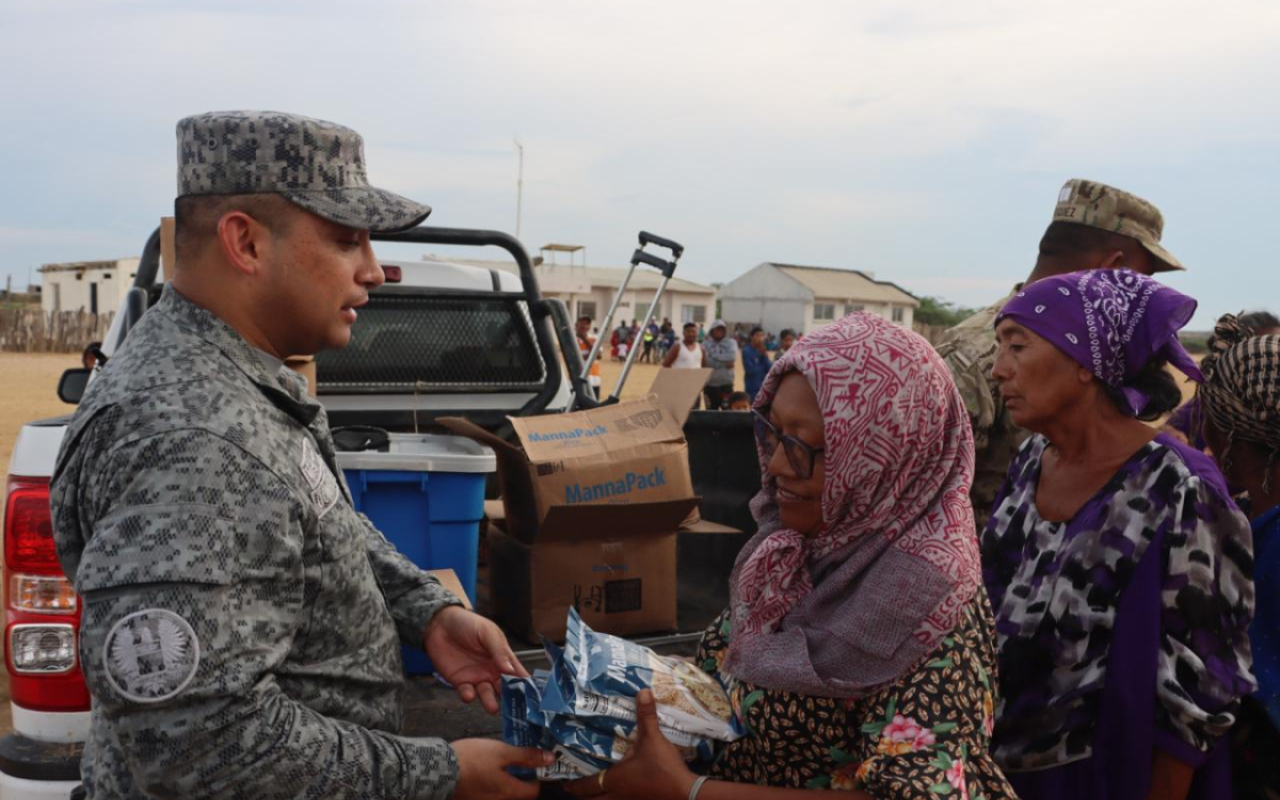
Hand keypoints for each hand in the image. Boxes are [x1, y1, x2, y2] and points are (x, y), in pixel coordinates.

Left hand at [425, 606, 527, 713]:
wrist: (440, 623)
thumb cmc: (467, 624)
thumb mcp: (487, 632)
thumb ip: (499, 651)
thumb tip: (510, 670)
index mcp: (503, 658)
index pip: (518, 674)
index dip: (525, 685)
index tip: (532, 696)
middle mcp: (492, 671)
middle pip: (504, 689)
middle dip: (510, 699)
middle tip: (514, 708)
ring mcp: (476, 678)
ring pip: (486, 694)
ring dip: (490, 702)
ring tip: (493, 708)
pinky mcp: (460, 682)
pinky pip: (466, 693)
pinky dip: (468, 696)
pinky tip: (469, 694)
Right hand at [451, 738, 550, 799]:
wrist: (439, 770)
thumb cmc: (471, 760)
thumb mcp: (502, 752)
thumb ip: (526, 756)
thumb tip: (550, 759)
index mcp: (509, 792)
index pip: (533, 791)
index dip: (535, 776)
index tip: (530, 763)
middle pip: (518, 795)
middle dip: (520, 781)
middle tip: (514, 763)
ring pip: (503, 796)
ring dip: (505, 784)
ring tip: (497, 767)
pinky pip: (489, 796)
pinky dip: (491, 787)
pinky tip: (484, 774)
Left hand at [564, 690, 695, 799]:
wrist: (686, 793)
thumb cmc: (663, 767)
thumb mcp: (653, 739)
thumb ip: (646, 716)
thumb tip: (642, 691)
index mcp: (615, 779)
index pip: (586, 786)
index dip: (573, 785)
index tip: (564, 783)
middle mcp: (618, 796)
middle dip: (583, 797)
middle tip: (576, 789)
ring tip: (597, 792)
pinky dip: (617, 799)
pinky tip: (623, 794)